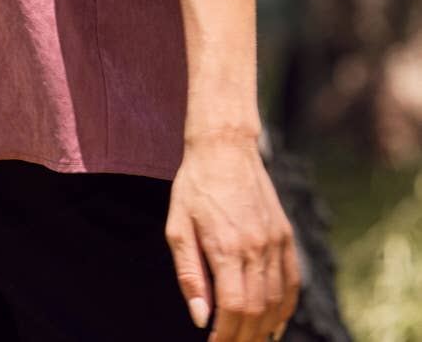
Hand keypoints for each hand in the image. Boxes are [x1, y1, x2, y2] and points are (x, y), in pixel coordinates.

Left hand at [164, 133, 300, 340]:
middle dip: (243, 339)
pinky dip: (286, 309)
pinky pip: (293, 282)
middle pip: (257, 311)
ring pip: (278, 302)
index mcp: (227, 247)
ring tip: (249, 341)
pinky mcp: (285, 235)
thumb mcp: (177, 227)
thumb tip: (201, 318)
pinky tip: (274, 325)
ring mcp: (275, 242)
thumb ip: (189, 275)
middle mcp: (257, 248)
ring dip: (265, 330)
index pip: (233, 309)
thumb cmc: (194, 186)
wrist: (225, 147)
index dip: (225, 336)